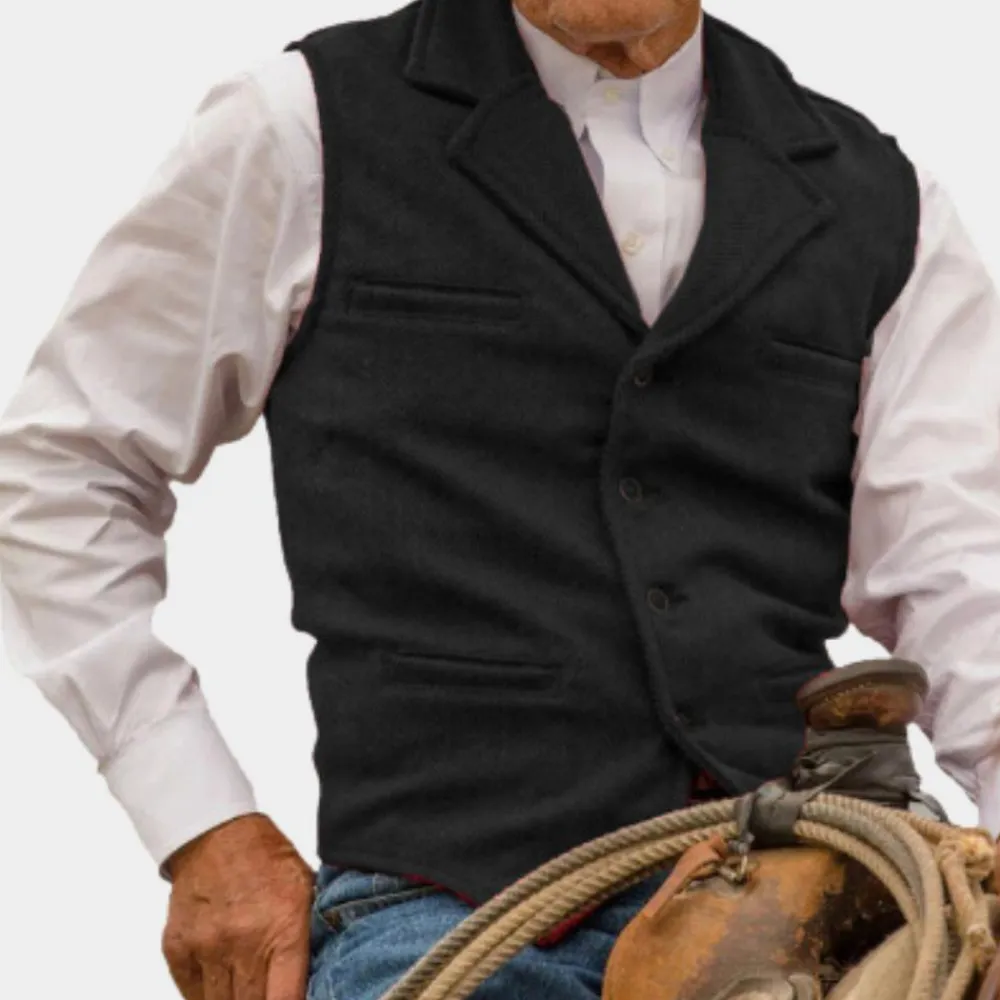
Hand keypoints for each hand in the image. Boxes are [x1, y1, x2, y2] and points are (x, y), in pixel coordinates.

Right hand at [161, 813, 314, 999]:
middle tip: (269, 991)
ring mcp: (207, 949)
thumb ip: (313, 935)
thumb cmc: (267, 860)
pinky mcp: (178, 950)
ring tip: (247, 988)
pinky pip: (192, 996)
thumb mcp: (307, 889)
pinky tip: (222, 982)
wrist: (216, 833)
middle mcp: (244, 942)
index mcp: (285, 928)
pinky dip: (207, 996)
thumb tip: (323, 977)